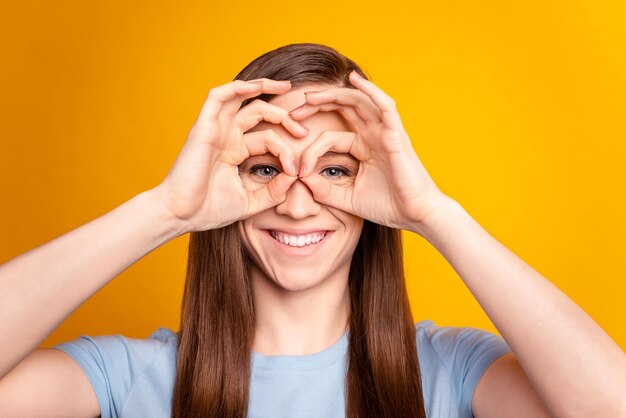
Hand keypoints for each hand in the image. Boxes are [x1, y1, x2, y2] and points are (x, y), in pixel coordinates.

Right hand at [153, 78, 308, 232]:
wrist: (180, 215)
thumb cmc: (209, 210)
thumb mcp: (251, 202)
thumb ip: (274, 191)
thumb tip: (296, 176)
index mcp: (235, 151)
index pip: (267, 137)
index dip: (286, 150)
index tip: (298, 170)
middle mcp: (226, 136)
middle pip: (259, 112)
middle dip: (284, 117)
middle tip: (303, 131)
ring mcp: (215, 129)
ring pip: (240, 96)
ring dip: (264, 87)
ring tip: (287, 87)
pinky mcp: (204, 126)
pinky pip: (219, 96)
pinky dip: (238, 87)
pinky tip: (258, 86)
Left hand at [289, 71, 448, 233]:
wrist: (416, 215)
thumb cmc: (388, 207)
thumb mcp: (347, 199)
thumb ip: (324, 190)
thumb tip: (300, 179)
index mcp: (362, 148)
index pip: (330, 136)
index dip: (309, 148)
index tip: (296, 170)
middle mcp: (373, 135)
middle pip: (342, 108)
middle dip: (317, 105)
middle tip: (292, 112)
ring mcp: (385, 132)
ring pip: (358, 102)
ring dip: (333, 95)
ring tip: (310, 96)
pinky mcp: (396, 135)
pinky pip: (384, 105)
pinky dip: (370, 90)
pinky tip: (354, 79)